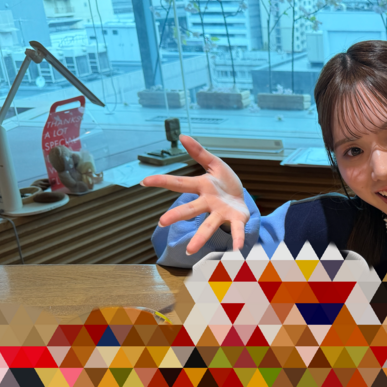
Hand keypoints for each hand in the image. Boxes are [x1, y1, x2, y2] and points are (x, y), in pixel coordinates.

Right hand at [141, 135, 248, 253]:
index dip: (162, 181)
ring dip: (200, 238)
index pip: (179, 183)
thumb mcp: (214, 164)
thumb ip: (199, 153)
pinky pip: (236, 229)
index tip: (144, 181)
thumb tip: (182, 136)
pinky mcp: (236, 219)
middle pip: (190, 209)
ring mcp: (221, 213)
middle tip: (161, 222)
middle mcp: (208, 203)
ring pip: (209, 225)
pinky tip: (238, 249)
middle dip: (177, 215)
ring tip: (191, 251)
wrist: (242, 198)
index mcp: (202, 187)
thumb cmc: (224, 183)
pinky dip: (237, 239)